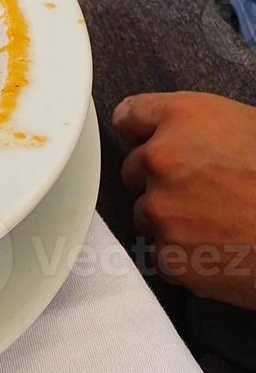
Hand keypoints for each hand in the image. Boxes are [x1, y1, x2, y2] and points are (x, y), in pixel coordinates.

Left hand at [114, 91, 255, 308]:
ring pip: (147, 213)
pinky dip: (187, 256)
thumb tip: (164, 135)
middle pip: (133, 168)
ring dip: (173, 219)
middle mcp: (160, 158)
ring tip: (223, 222)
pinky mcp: (169, 255)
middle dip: (162, 178)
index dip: (144, 132)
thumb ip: (196, 127)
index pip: (128, 115)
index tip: (151, 141)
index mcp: (182, 117)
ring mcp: (160, 209)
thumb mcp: (247, 126)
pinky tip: (223, 250)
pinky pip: (164, 254)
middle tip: (209, 190)